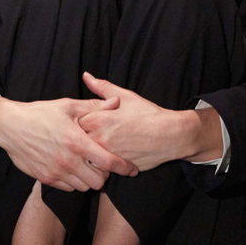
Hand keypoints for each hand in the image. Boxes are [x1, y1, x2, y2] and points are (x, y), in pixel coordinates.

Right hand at [0, 93, 138, 191]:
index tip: (131, 169)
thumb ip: (94, 107)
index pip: (108, 162)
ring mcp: (56, 172)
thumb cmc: (40, 114)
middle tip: (103, 164)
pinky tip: (72, 169)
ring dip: (89, 179)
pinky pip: (68, 188)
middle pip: (99, 181)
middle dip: (105, 174)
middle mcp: (68, 160)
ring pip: (84, 187)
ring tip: (87, 166)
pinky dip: (74, 182)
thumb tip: (116, 102)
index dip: (124, 167)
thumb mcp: (67, 106)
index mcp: (77, 142)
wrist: (10, 126)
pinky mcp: (46, 178)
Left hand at [78, 72, 222, 170]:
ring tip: (101, 146)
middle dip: (82, 138)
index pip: (74, 122)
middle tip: (92, 134)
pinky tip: (110, 156)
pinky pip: (101, 168)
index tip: (86, 121)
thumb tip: (86, 76)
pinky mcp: (117, 168)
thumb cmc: (148, 114)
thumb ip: (102, 87)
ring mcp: (108, 155)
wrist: (171, 135)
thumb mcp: (125, 96)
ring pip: (88, 157)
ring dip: (91, 153)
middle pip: (78, 141)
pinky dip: (102, 164)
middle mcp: (100, 138)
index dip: (79, 122)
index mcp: (99, 119)